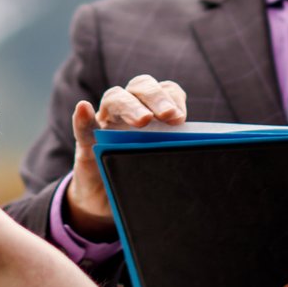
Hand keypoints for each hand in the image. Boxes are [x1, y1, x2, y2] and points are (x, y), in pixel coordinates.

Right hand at [62, 75, 186, 236]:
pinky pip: (83, 126)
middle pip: (140, 87)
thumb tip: (205, 153)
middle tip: (169, 116)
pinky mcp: (85, 142)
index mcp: (153, 109)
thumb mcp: (161, 161)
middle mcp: (128, 109)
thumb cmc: (140, 174)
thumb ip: (176, 151)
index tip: (181, 118)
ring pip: (115, 98)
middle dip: (156, 98)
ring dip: (130, 105)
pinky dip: (82, 117)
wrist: (107, 199)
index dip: (174, 98)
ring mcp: (105, 122)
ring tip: (143, 119)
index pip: (166, 90)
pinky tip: (84, 108)